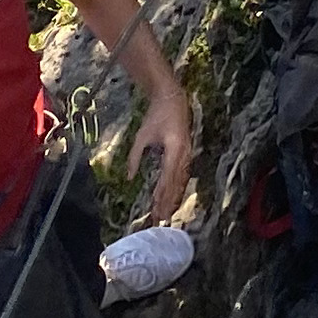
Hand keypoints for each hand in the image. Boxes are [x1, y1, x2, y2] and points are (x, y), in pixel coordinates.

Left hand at [134, 85, 195, 224]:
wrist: (173, 98)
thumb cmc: (156, 115)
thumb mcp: (142, 135)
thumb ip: (135, 157)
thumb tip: (129, 178)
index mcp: (174, 149)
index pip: (168, 178)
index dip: (162, 196)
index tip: (156, 210)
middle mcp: (184, 153)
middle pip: (177, 183)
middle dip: (169, 202)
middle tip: (161, 219)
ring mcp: (188, 153)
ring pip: (182, 180)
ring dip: (174, 197)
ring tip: (167, 213)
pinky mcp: (186, 153)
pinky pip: (183, 174)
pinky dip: (178, 187)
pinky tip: (174, 197)